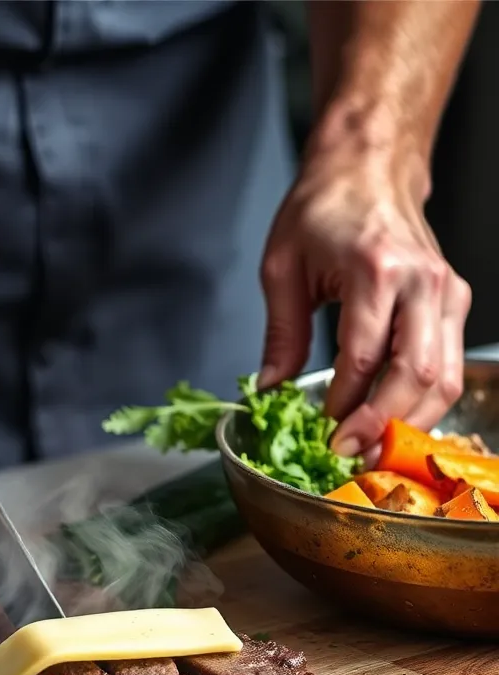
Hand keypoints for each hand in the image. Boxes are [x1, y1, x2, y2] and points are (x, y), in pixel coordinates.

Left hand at [258, 149, 470, 458]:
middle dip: (381, 424)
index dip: (343, 405)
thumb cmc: (323, 209)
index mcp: (375, 270)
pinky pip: (449, 365)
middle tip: (349, 455)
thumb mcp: (283, 268)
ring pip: (443, 377)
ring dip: (410, 423)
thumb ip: (281, 334)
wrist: (369, 168)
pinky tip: (395, 422)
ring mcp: (447, 293)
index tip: (322, 433)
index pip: (363, 357)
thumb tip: (271, 390)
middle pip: (414, 374)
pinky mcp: (455, 302)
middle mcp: (421, 282)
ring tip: (372, 451)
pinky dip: (426, 403)